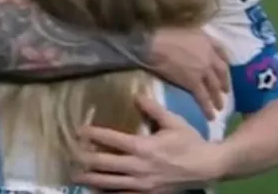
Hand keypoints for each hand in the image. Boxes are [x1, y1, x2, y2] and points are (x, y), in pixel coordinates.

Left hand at [72, 96, 223, 192]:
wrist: (207, 168)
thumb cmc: (190, 142)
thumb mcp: (173, 121)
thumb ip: (153, 109)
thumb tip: (136, 94)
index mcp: (143, 147)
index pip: (111, 140)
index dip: (93, 135)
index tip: (79, 131)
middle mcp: (138, 167)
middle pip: (104, 164)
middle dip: (85, 159)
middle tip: (70, 154)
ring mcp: (141, 184)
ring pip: (109, 183)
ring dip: (91, 179)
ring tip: (76, 176)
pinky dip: (108, 193)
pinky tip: (97, 191)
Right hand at [150, 27, 228, 118]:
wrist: (154, 45)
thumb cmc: (165, 35)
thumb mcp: (187, 30)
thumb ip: (197, 38)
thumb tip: (198, 45)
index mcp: (207, 41)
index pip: (222, 52)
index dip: (224, 61)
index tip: (225, 68)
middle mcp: (209, 57)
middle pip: (222, 71)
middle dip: (224, 82)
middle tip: (225, 91)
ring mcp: (203, 71)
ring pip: (215, 87)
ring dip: (218, 98)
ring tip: (220, 107)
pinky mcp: (193, 83)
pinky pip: (203, 97)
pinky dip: (207, 107)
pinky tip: (211, 116)